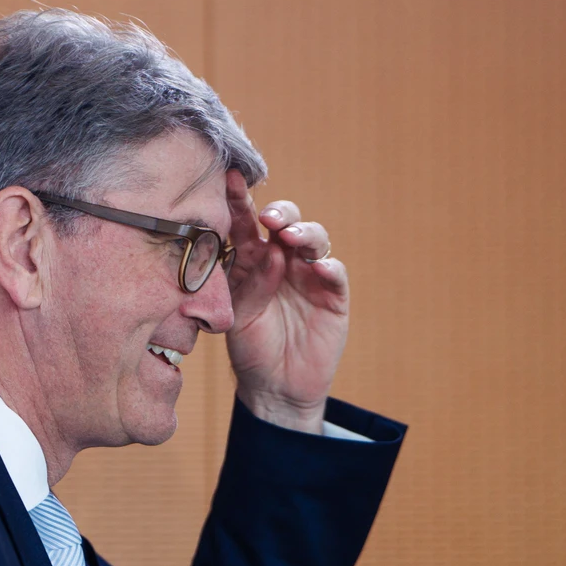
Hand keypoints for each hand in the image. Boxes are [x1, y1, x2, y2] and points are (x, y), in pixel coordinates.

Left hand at [224, 170, 349, 432]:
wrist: (274, 386)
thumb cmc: (249, 346)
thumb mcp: (235, 312)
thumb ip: (246, 281)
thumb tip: (265, 252)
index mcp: (252, 258)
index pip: (246, 223)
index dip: (240, 200)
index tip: (229, 179)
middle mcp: (283, 259)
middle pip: (287, 221)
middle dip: (281, 212)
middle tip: (268, 218)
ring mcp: (309, 275)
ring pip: (314, 239)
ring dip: (305, 232)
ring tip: (292, 237)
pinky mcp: (333, 295)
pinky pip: (335, 273)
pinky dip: (328, 266)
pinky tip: (318, 267)